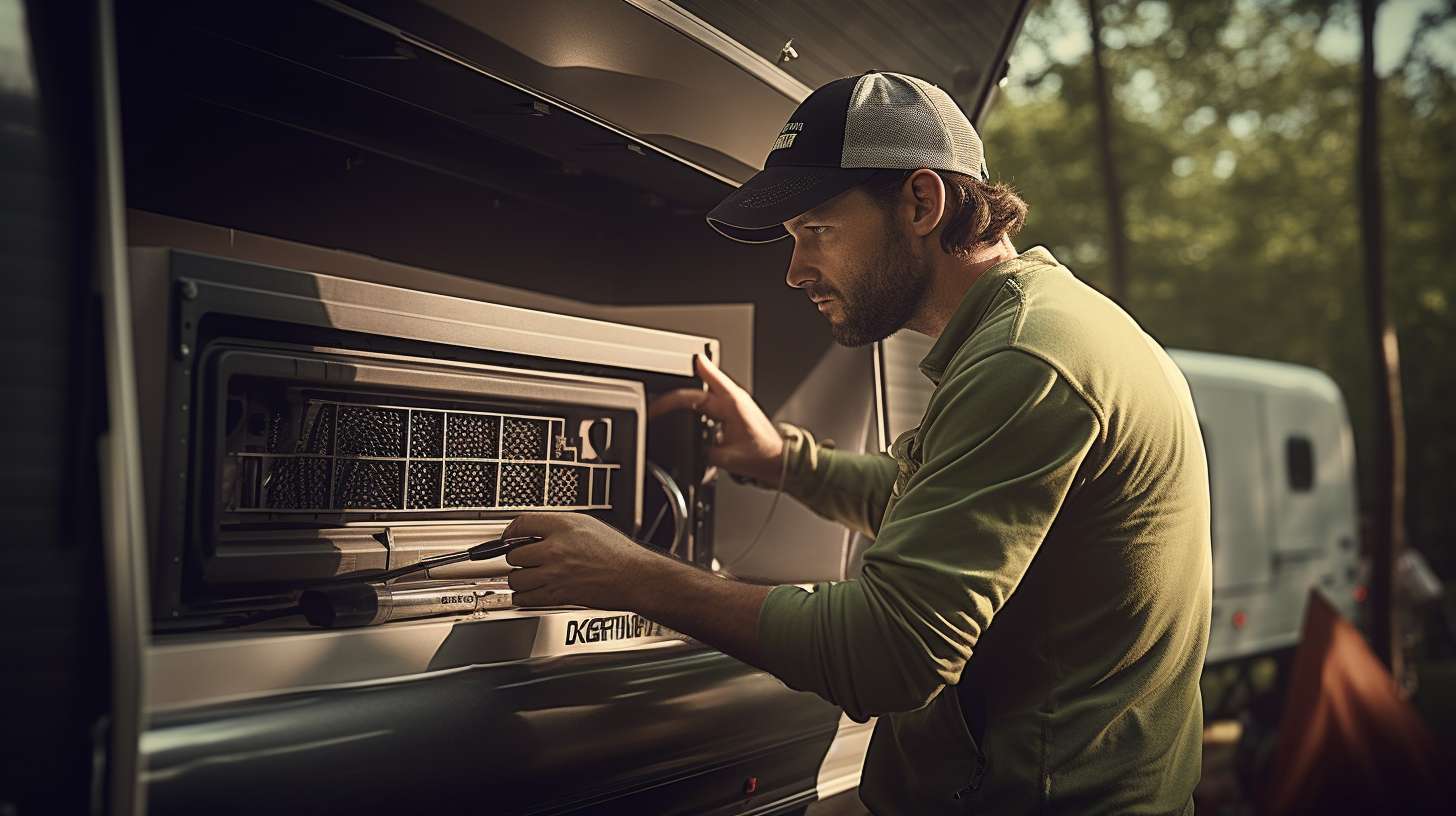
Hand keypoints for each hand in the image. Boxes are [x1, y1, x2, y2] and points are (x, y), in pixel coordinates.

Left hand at [503, 512, 664, 608]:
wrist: (633, 577)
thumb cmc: (617, 552)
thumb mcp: (588, 524)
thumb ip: (559, 526)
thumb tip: (536, 530)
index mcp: (562, 528)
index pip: (520, 524)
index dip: (510, 531)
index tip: (509, 537)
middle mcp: (555, 550)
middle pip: (513, 554)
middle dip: (518, 558)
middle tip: (527, 559)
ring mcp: (554, 575)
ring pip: (515, 578)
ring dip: (519, 579)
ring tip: (530, 576)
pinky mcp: (556, 595)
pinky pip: (523, 598)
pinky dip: (523, 596)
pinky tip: (531, 591)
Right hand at [648, 354, 784, 484]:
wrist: (780, 460)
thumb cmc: (763, 456)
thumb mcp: (728, 458)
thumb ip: (703, 452)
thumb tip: (686, 450)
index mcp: (730, 404)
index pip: (691, 396)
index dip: (669, 401)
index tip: (654, 407)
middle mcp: (731, 399)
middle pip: (693, 390)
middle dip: (672, 397)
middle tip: (654, 408)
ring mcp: (732, 403)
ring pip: (701, 394)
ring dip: (684, 400)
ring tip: (664, 409)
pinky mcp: (732, 411)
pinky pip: (708, 404)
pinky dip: (695, 407)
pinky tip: (686, 416)